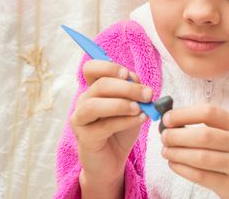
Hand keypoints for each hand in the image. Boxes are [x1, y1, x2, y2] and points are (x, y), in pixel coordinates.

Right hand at [70, 60, 152, 185]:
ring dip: (120, 104)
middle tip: (148, 94)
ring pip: (94, 105)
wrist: (113, 160)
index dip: (109, 67)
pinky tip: (139, 120)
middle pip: (100, 85)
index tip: (128, 74)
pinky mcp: (84, 138)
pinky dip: (125, 121)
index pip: (91, 68)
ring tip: (139, 109)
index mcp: (93, 88)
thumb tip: (135, 80)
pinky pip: (103, 126)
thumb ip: (132, 90)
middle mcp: (83, 101)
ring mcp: (80, 119)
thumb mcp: (131, 105)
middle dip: (128, 88)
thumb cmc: (121, 129)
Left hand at [160, 104, 228, 198]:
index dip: (184, 114)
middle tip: (164, 137)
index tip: (167, 118)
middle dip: (177, 136)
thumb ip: (207, 127)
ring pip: (200, 157)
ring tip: (165, 151)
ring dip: (176, 153)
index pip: (209, 112)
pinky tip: (173, 164)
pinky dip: (182, 169)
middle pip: (203, 135)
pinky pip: (200, 176)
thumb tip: (171, 120)